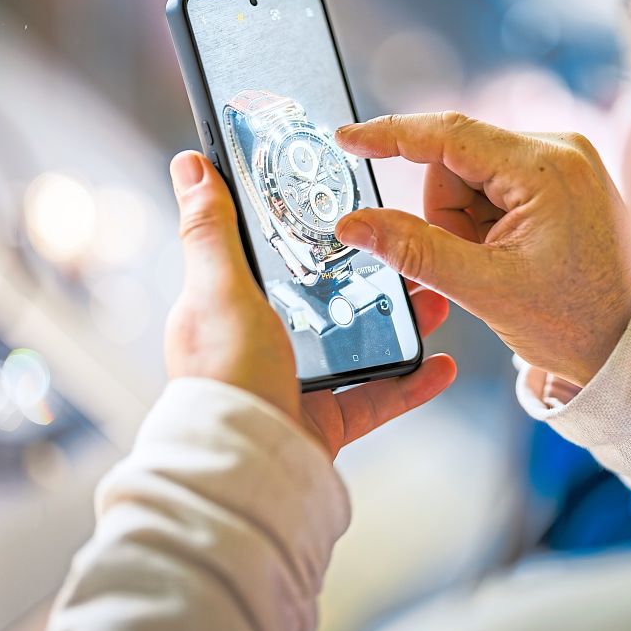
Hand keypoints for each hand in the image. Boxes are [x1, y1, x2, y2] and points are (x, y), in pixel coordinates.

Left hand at [164, 151, 456, 458]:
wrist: (246, 466)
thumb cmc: (225, 376)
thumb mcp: (219, 289)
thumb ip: (211, 228)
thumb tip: (190, 164)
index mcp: (230, 310)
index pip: (273, 259)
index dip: (312, 234)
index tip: (354, 212)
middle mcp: (262, 346)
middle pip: (328, 300)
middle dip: (374, 278)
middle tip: (410, 254)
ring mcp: (296, 386)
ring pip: (360, 344)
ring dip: (402, 322)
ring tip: (437, 300)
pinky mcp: (325, 423)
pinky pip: (377, 397)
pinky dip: (410, 383)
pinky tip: (440, 364)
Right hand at [334, 112, 630, 386]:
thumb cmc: (577, 321)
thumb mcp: (485, 289)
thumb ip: (413, 250)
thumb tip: (353, 224)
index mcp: (545, 167)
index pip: (448, 133)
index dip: (390, 135)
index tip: (345, 139)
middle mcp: (559, 150)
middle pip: (455, 162)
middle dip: (447, 215)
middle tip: (473, 263)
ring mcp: (564, 161)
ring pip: (470, 177)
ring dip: (466, 223)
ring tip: (500, 265)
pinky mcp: (563, 177)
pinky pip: (496, 186)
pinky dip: (486, 222)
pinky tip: (512, 255)